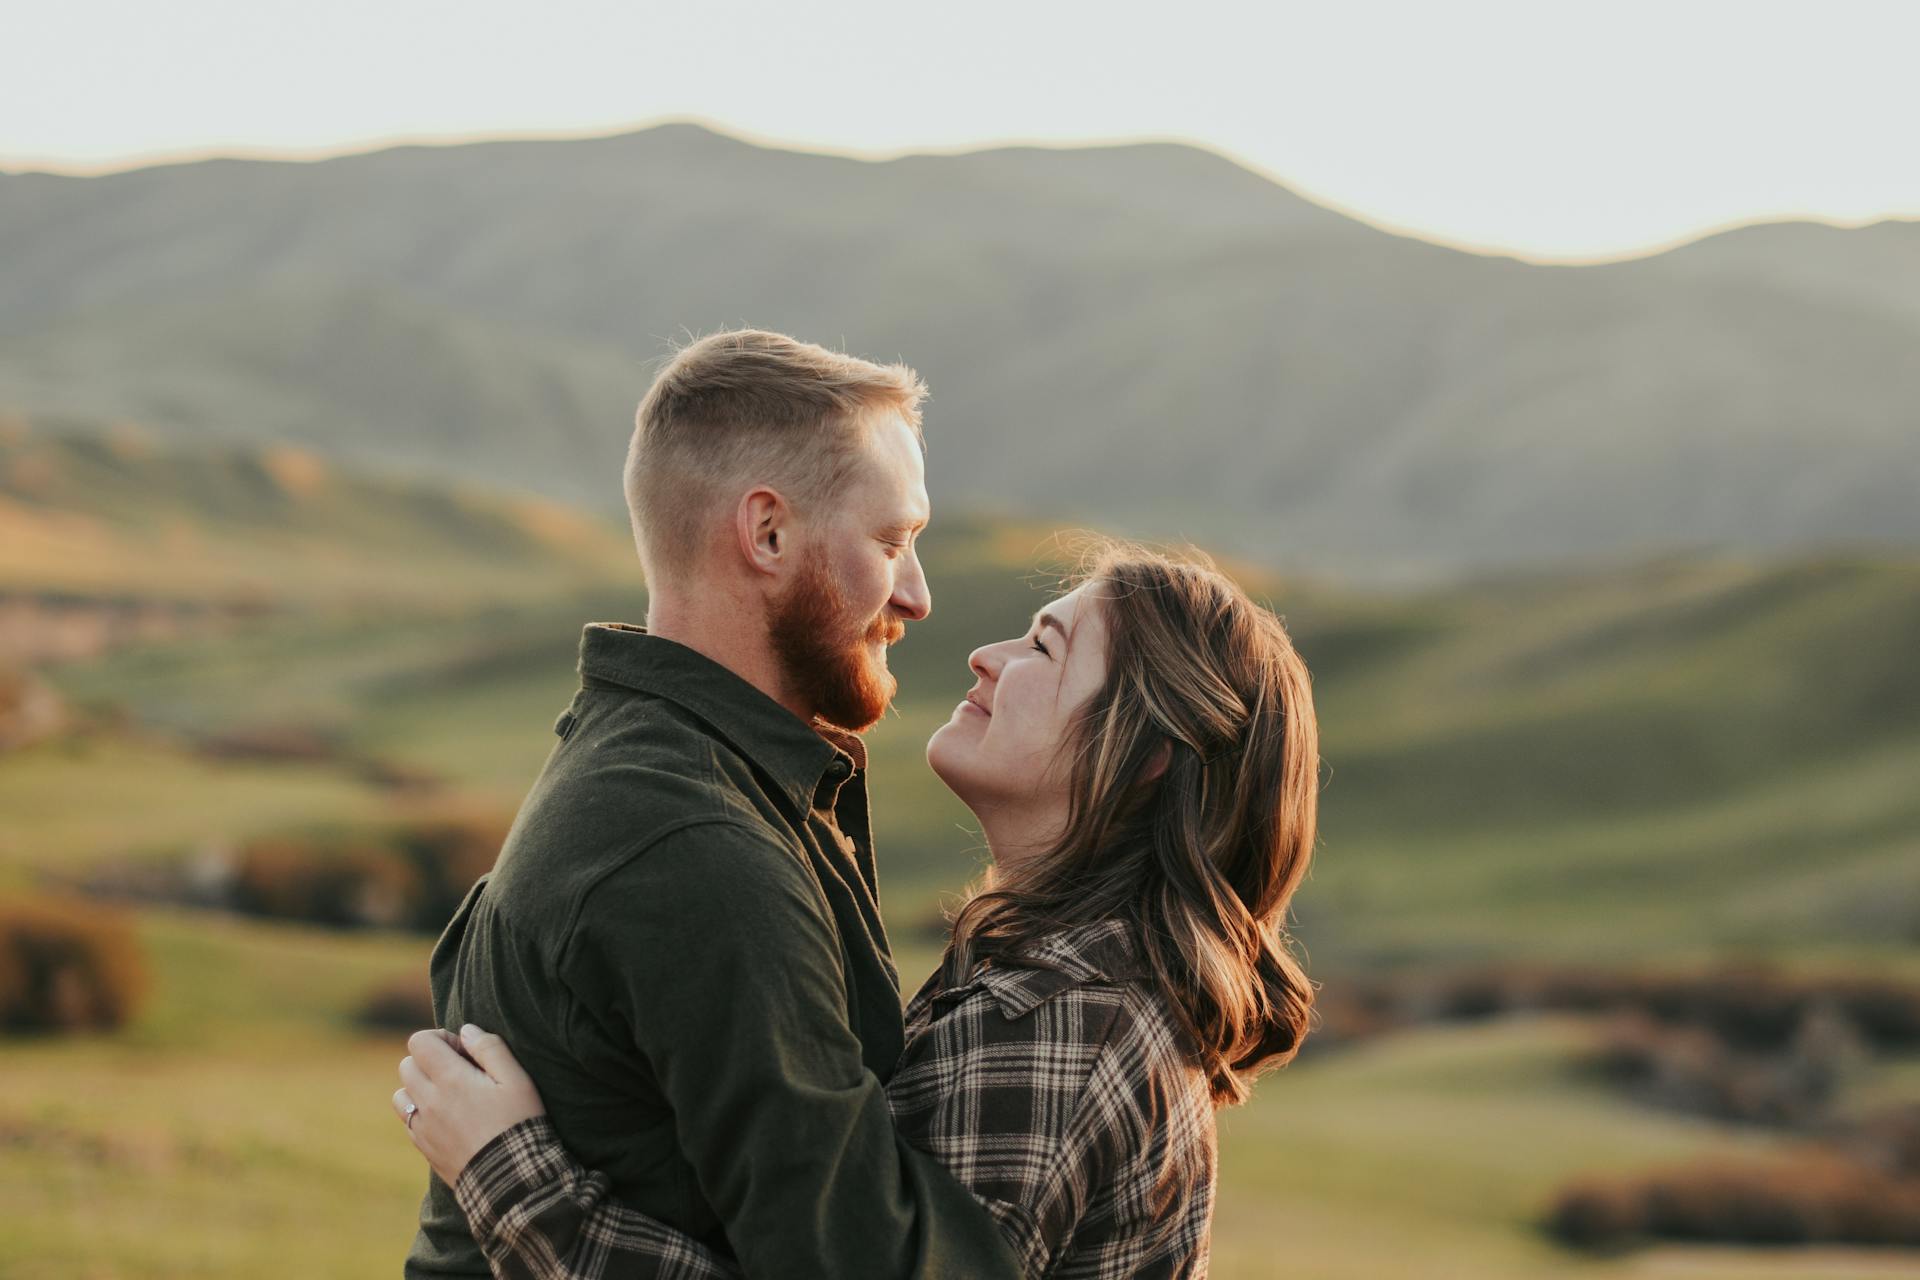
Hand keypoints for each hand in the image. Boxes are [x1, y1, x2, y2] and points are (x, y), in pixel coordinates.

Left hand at [392, 1024, 545, 1187]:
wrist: (511, 1178)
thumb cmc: (519, 1123)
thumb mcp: (517, 1079)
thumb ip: (490, 1048)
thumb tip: (466, 1031)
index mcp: (450, 1079)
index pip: (419, 1042)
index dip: (441, 1038)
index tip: (464, 1051)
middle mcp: (428, 1101)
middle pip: (407, 1064)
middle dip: (429, 1060)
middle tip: (460, 1071)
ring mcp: (422, 1127)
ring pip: (401, 1094)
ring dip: (419, 1087)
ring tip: (449, 1094)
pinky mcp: (423, 1148)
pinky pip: (408, 1120)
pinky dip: (421, 1112)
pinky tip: (448, 1118)